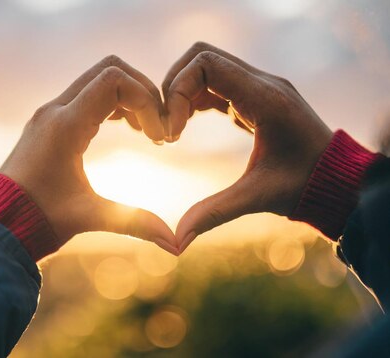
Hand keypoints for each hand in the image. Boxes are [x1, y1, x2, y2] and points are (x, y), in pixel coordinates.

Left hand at [0, 55, 177, 253]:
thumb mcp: (88, 217)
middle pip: (109, 70)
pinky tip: (127, 130)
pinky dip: (112, 104)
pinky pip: (87, 96)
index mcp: (65, 125)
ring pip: (98, 80)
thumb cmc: (37, 219)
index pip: (115, 80)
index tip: (158, 138)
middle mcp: (55, 111)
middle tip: (157, 128)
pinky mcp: (50, 123)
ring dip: (127, 98)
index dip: (146, 101)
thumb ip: (134, 224)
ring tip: (146, 133)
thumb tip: (175, 245)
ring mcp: (50, 114)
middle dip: (141, 92)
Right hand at [163, 42, 332, 252]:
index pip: (205, 64)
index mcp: (264, 98)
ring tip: (172, 131)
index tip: (171, 132)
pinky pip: (214, 84)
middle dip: (173, 87)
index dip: (177, 91)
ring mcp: (258, 88)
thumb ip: (215, 213)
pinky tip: (183, 128)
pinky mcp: (253, 98)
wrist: (337, 180)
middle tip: (165, 126)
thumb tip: (175, 241)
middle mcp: (261, 84)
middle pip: (200, 57)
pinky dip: (192, 99)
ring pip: (205, 67)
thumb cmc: (305, 186)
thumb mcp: (258, 197)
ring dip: (181, 93)